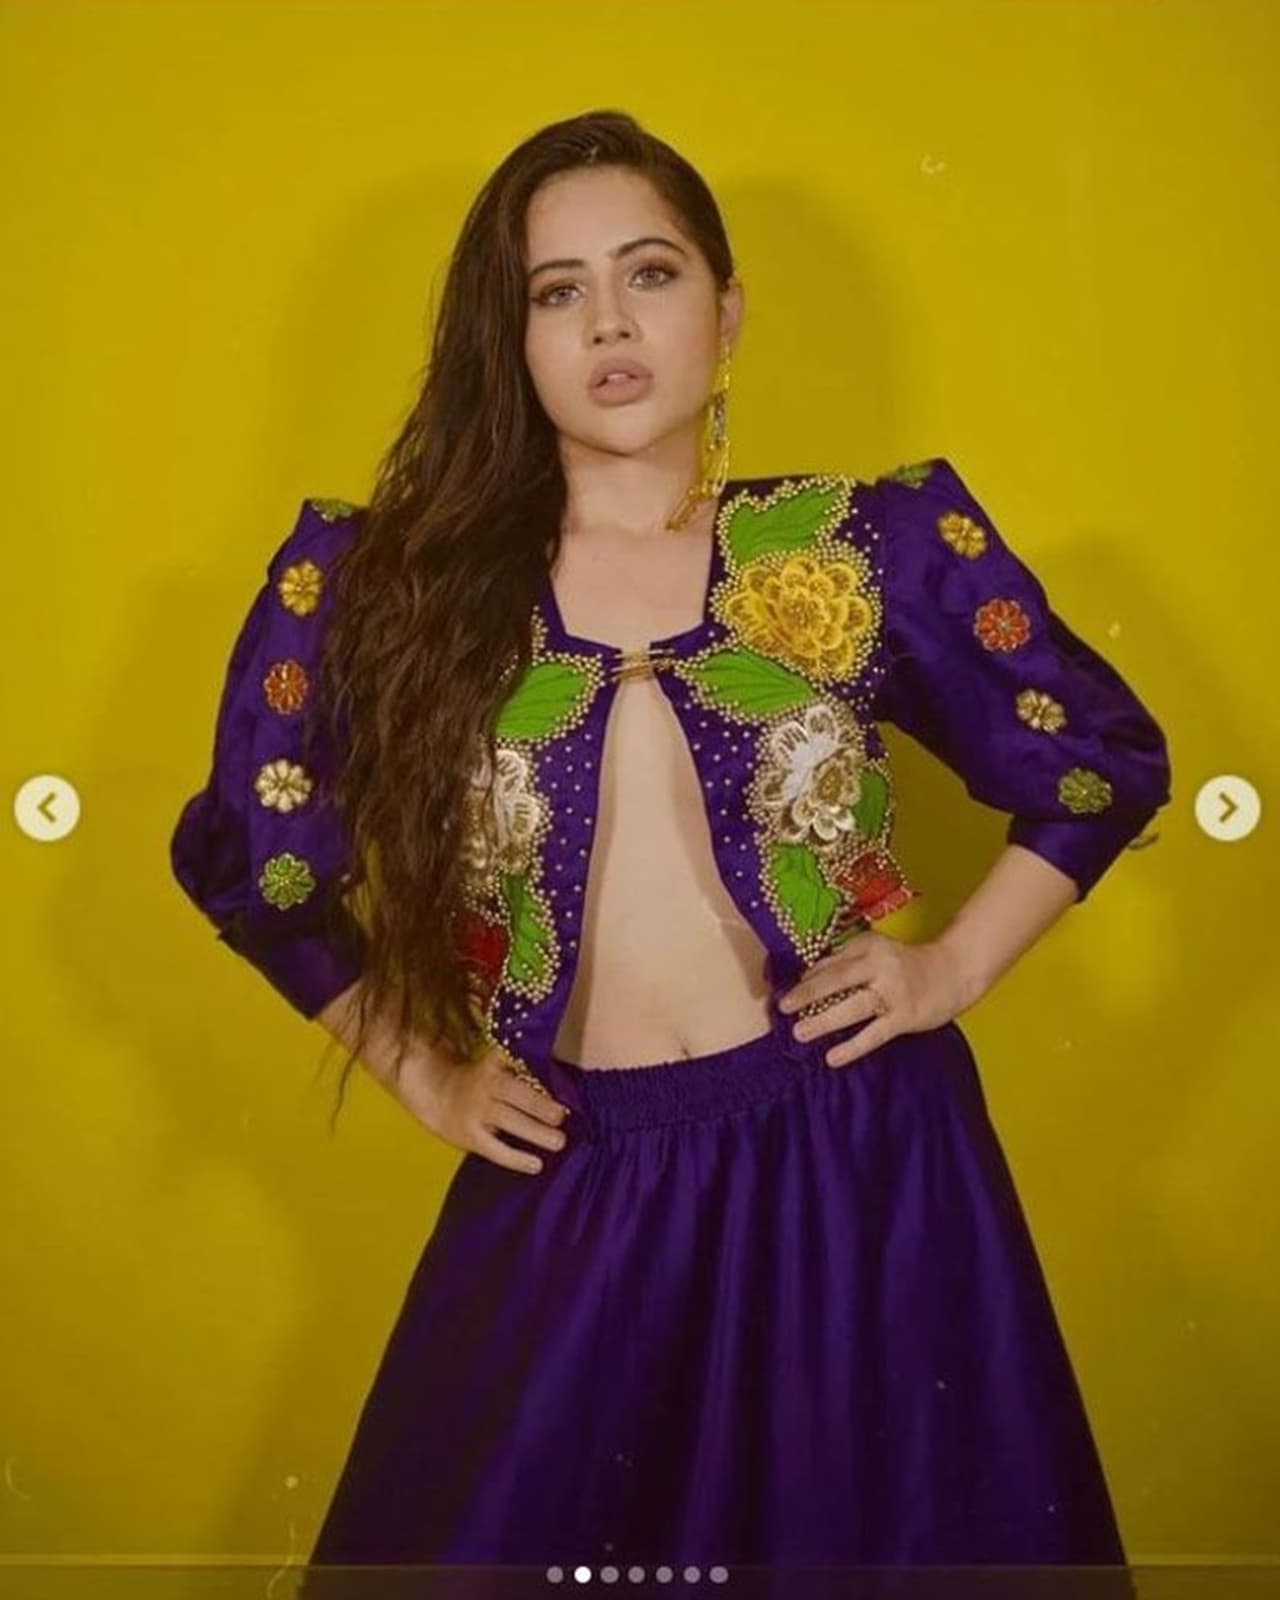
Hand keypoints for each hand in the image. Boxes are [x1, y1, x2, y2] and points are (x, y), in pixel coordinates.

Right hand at [380, 1041, 571, 1175]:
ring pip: (507, 1120)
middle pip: (512, 1092)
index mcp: (494, 1064)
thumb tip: (566, 1086)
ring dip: (534, 1132)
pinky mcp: (471, 1136)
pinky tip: (537, 1165)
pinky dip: (515, 1158)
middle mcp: (485, 1086)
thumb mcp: (498, 1068)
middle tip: (562, 1116)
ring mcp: (476, 1111)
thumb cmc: (483, 1083)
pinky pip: (494, 1149)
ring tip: (559, 1142)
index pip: (513, 1059)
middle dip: (539, 1105)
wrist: (438, 1097)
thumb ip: (524, 1072)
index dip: (531, 1064)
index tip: (556, 1070)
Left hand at [777, 931, 979, 1067]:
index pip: (830, 962)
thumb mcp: (875, 953)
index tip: (782, 992)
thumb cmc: (905, 965)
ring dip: (825, 1021)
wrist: (953, 971)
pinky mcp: (906, 1016)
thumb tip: (806, 980)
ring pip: (854, 1007)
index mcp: (867, 946)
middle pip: (837, 979)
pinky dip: (853, 1047)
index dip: (805, 979)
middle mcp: (879, 965)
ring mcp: (893, 991)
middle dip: (808, 994)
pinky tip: (833, 1058)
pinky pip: (875, 1034)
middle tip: (783, 1007)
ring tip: (800, 1033)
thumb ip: (846, 963)